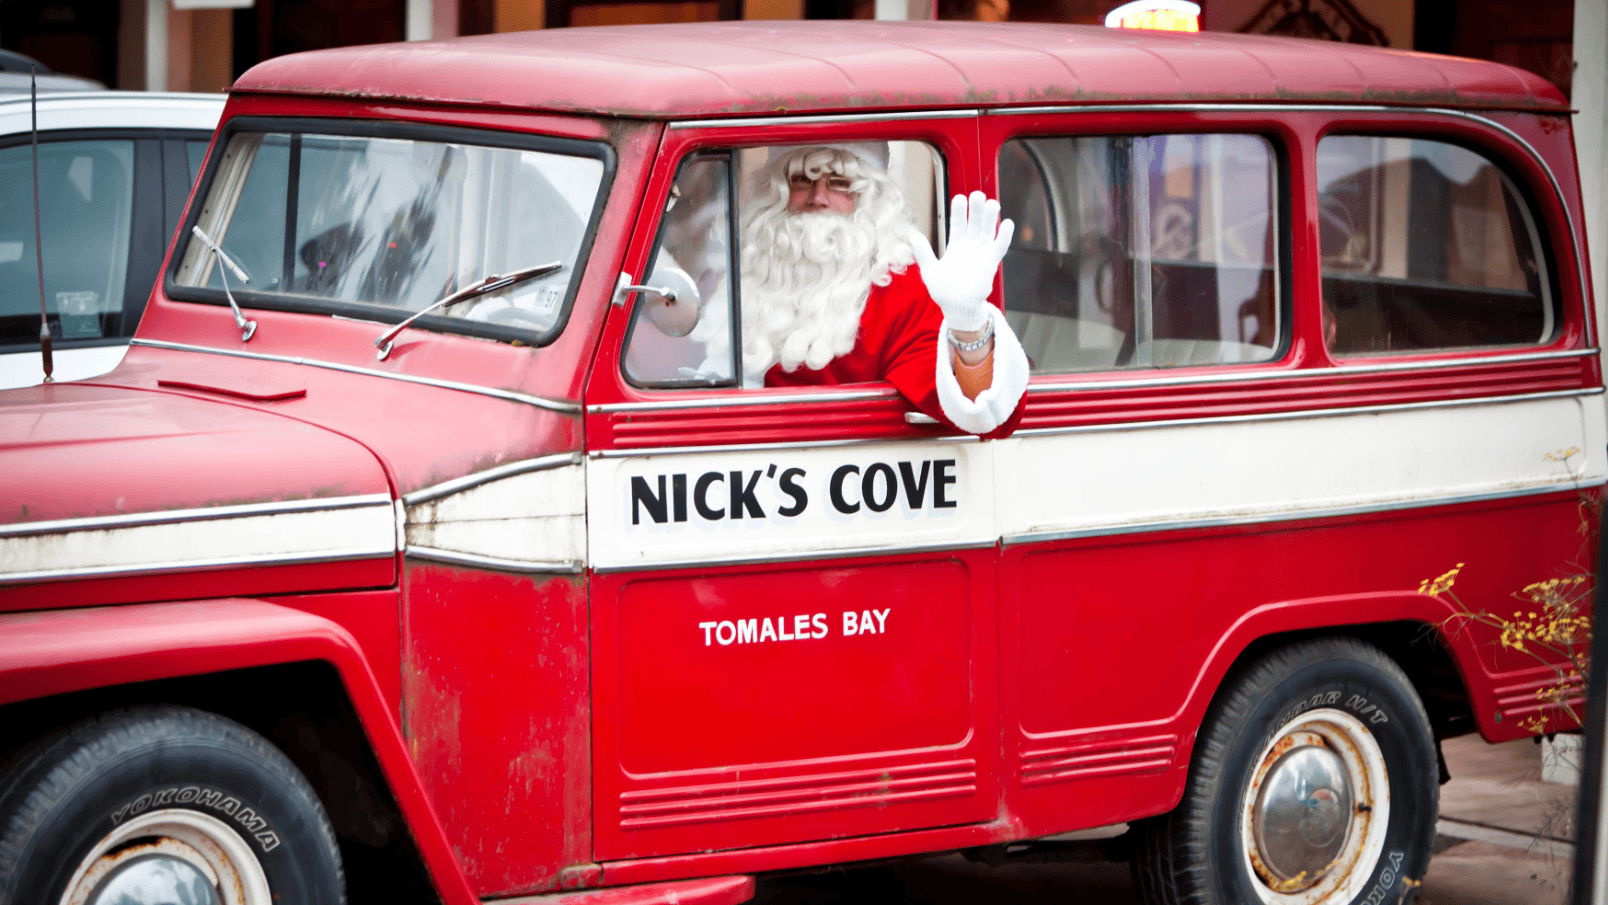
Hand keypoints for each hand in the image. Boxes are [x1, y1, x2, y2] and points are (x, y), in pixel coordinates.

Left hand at [910, 191, 1013, 332]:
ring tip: (991, 203)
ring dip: (990, 218)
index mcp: (956, 246)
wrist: (958, 308)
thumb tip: (913, 235)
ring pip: (987, 231)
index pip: (958, 224)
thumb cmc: (944, 291)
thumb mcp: (930, 271)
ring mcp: (981, 253)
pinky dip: (1004, 236)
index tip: (959, 198)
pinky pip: (1000, 247)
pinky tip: (1007, 223)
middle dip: (975, 209)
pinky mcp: (991, 263)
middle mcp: (970, 246)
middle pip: (974, 223)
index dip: (959, 212)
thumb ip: (923, 253)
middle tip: (977, 195)